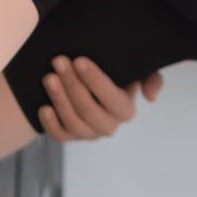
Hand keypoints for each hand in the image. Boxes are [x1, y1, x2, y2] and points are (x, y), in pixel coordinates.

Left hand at [38, 54, 162, 140]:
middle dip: (72, 84)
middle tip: (59, 61)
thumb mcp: (138, 70)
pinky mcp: (71, 137)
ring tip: (49, 78)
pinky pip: (60, 136)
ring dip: (59, 99)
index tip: (79, 60)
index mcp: (125, 110)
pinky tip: (43, 107)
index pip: (111, 98)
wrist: (90, 82)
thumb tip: (150, 97)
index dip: (95, 80)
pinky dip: (50, 124)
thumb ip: (152, 78)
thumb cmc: (115, 74)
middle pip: (88, 109)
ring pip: (73, 123)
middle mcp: (109, 125)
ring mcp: (89, 133)